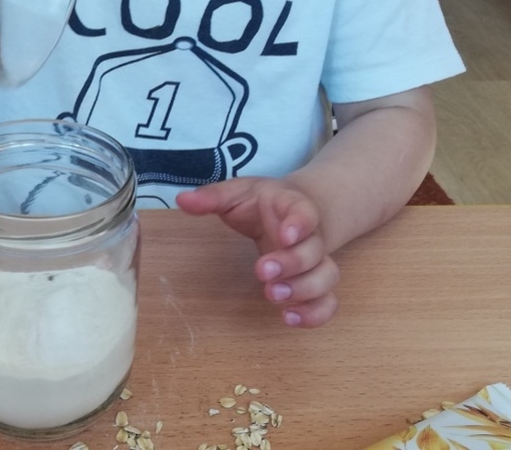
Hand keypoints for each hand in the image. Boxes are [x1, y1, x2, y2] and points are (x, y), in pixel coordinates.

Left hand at [176, 178, 339, 327]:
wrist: (293, 210)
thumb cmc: (261, 202)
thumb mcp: (238, 192)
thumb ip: (213, 197)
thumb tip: (183, 200)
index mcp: (293, 207)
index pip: (305, 212)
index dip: (300, 224)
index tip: (285, 235)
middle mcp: (311, 235)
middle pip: (315, 250)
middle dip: (292, 264)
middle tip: (263, 271)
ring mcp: (316, 261)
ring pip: (327, 277)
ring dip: (304, 290)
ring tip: (272, 296)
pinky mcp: (314, 283)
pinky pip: (327, 302)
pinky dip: (315, 313)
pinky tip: (289, 318)